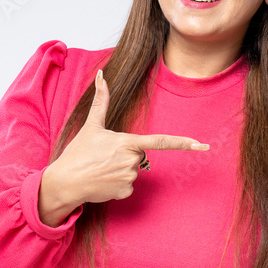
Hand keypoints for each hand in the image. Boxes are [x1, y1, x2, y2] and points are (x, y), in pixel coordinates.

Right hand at [48, 70, 209, 203]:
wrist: (65, 182)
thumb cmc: (78, 153)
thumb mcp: (91, 125)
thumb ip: (101, 100)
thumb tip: (102, 75)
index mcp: (127, 142)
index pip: (161, 142)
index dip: (184, 143)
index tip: (202, 146)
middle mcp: (132, 160)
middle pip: (140, 155)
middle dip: (126, 155)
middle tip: (104, 156)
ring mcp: (130, 178)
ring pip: (134, 171)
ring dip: (120, 169)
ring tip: (101, 169)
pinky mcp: (125, 192)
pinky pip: (128, 186)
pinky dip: (117, 184)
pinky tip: (103, 182)